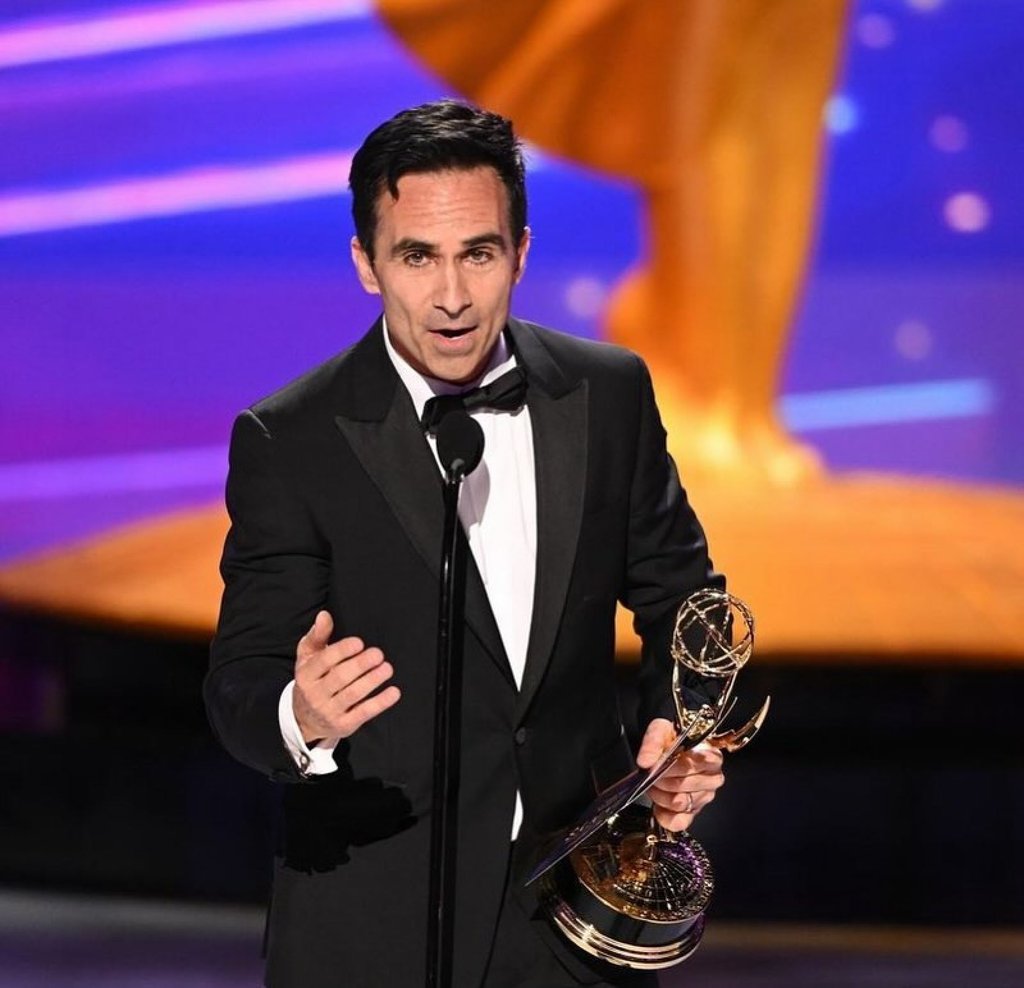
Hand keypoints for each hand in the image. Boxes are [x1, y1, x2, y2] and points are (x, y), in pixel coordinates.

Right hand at [293, 610, 400, 743]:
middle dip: (360, 664)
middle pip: (340, 677)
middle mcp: (315, 694)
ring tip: (387, 668)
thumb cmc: (311, 681)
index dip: (342, 650)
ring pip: (353, 695)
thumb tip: (325, 615)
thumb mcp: (308, 658)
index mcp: (306, 674)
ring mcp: (329, 711)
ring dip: (372, 680)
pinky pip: (364, 713)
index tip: (360, 642)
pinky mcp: (343, 725)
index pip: (324, 661)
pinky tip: (393, 692)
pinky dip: (380, 702)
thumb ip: (318, 635)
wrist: (304, 719)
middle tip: (378, 654)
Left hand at [636, 718, 723, 831]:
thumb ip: (653, 741)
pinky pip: (677, 822)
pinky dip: (663, 814)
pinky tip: (659, 804)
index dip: (671, 765)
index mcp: (712, 757)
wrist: (671, 753)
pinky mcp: (694, 814)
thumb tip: (646, 761)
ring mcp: (704, 798)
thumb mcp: (662, 730)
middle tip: (652, 773)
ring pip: (679, 803)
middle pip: (683, 784)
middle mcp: (713, 778)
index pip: (693, 764)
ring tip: (655, 784)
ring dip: (660, 794)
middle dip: (661, 779)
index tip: (657, 762)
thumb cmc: (673, 741)